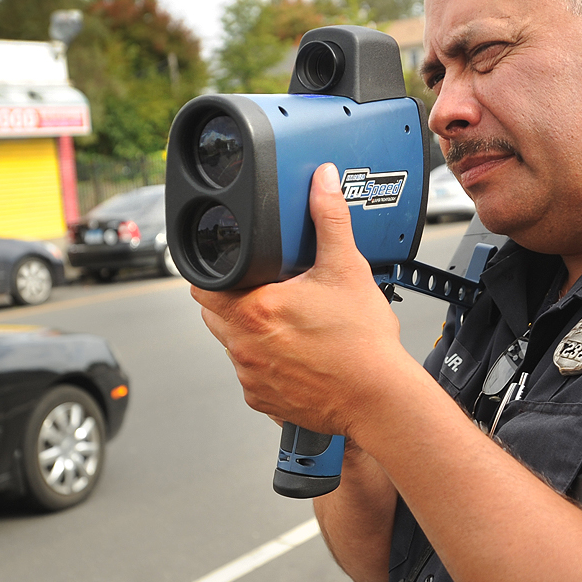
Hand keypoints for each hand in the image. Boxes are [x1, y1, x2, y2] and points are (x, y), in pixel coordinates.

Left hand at [193, 163, 411, 439]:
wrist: (379, 400)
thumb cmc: (363, 343)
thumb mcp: (347, 269)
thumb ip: (329, 218)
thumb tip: (321, 181)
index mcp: (254, 310)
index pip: (202, 287)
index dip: (212, 274)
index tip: (231, 268)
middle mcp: (244, 346)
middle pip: (214, 314)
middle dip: (232, 299)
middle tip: (264, 289)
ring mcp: (251, 377)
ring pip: (233, 345)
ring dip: (249, 331)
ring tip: (286, 321)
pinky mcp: (263, 400)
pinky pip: (252, 375)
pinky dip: (266, 362)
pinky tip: (296, 353)